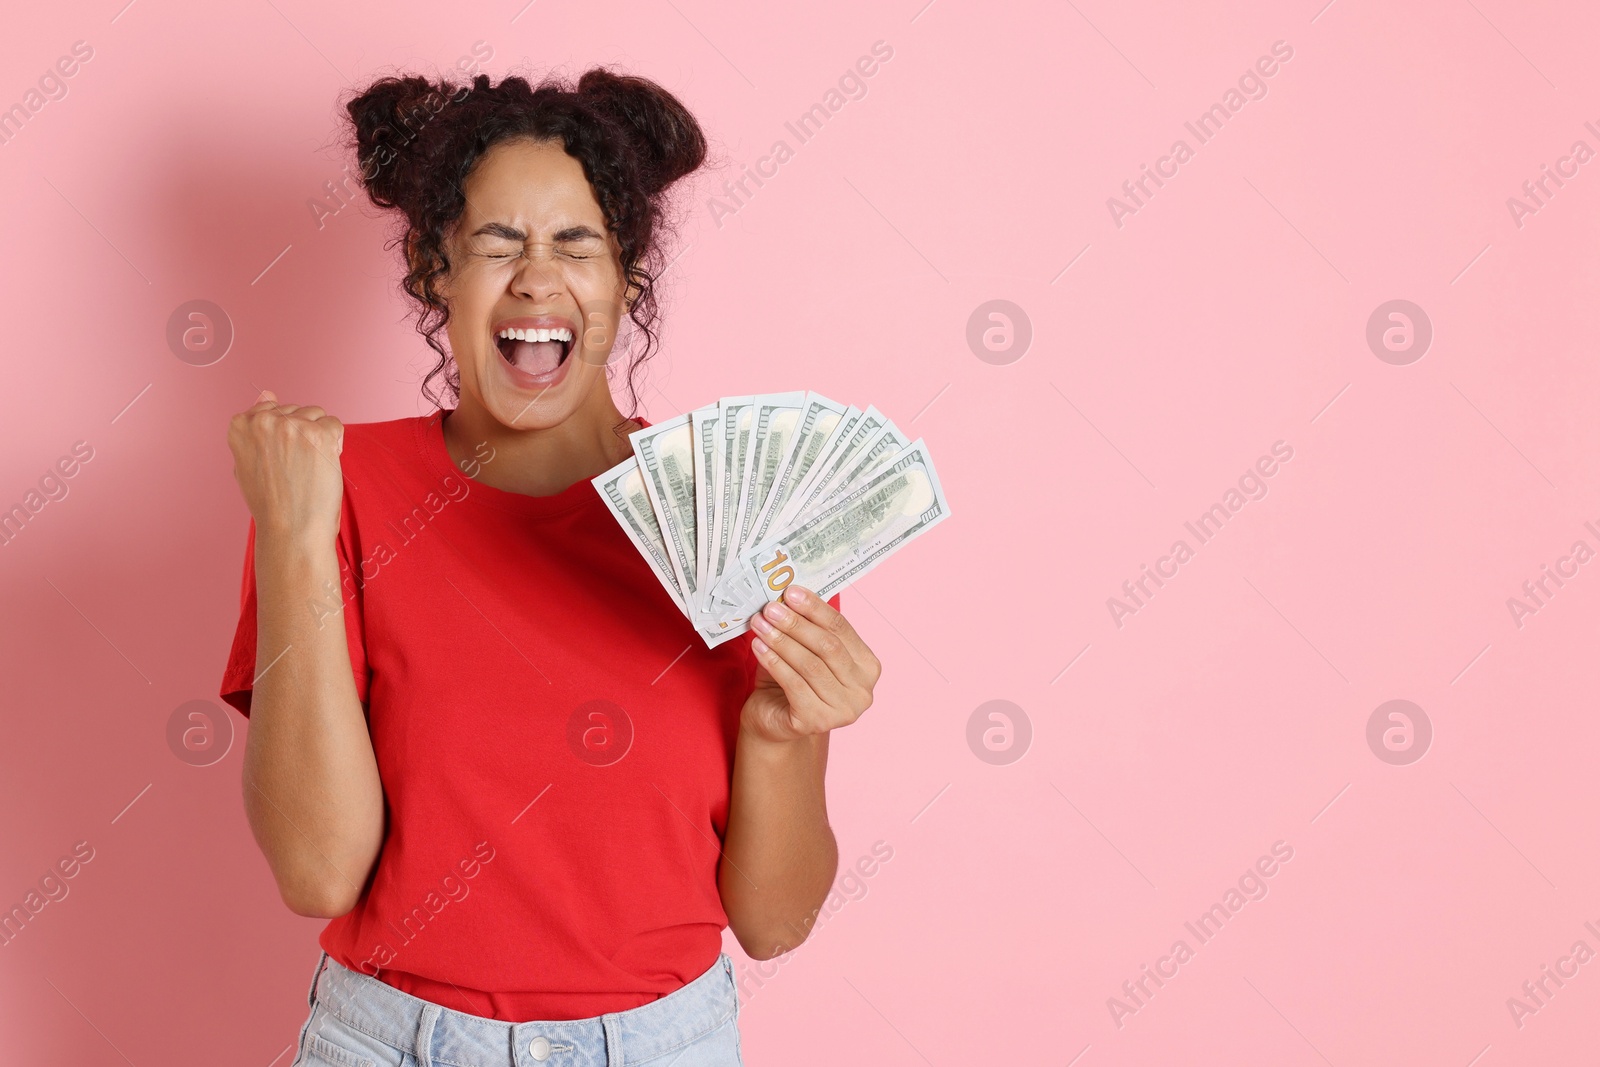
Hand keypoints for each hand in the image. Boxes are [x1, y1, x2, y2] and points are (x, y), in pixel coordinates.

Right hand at [227, 389, 345, 546]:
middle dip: (301, 433)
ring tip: (308, 468)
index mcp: (240, 425)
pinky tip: (323, 466)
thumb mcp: (247, 461)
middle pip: (296, 410)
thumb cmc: (270, 501)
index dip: (282, 434)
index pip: (271, 407)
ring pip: (317, 415)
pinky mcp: (318, 435)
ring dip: (319, 437)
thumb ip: (254, 426)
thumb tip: (266, 393)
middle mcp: (264, 421)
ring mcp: (291, 426)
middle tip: (296, 468)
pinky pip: (335, 425)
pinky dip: (334, 444)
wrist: (290, 529)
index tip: (280, 457)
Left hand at [740, 585, 881, 744]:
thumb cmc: (791, 680)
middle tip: (771, 608)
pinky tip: (758, 647)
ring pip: (810, 665)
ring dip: (781, 641)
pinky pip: (794, 684)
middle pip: (828, 647)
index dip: (816, 608)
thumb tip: (789, 595)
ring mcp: (842, 710)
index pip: (842, 629)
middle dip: (796, 624)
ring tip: (760, 624)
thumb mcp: (803, 649)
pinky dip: (774, 662)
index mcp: (868, 667)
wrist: (773, 719)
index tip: (791, 592)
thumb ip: (805, 627)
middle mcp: (862, 691)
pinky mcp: (817, 722)